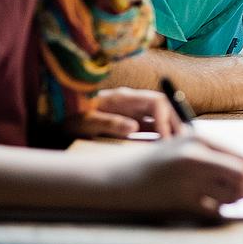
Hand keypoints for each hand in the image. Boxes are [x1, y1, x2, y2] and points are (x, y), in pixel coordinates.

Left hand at [67, 87, 183, 138]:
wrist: (59, 117)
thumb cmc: (72, 117)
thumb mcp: (88, 122)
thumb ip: (111, 123)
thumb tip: (134, 127)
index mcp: (124, 97)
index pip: (156, 102)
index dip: (165, 117)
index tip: (165, 137)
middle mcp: (132, 102)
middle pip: (163, 107)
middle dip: (174, 122)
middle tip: (182, 141)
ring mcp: (132, 111)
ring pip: (159, 116)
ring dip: (170, 128)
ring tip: (177, 144)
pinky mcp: (129, 121)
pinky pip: (151, 125)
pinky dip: (160, 134)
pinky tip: (163, 145)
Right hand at [111, 135, 242, 220]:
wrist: (115, 177)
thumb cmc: (152, 164)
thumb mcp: (181, 147)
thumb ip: (210, 155)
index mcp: (199, 138)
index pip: (241, 156)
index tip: (241, 181)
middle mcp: (197, 155)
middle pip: (242, 174)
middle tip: (236, 195)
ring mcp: (189, 177)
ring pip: (232, 194)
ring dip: (230, 201)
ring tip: (218, 200)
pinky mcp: (180, 199)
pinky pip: (213, 210)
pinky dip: (214, 212)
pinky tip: (204, 208)